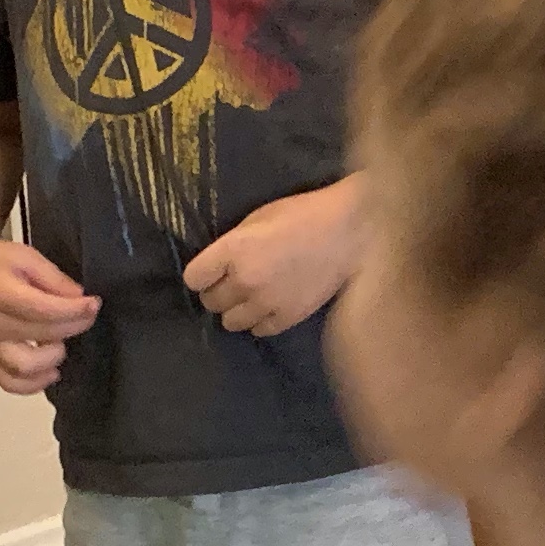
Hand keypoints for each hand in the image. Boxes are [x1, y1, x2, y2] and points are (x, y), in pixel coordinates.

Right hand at [0, 234, 98, 396]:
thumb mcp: (23, 256)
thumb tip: (79, 299)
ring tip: (62, 343)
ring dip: (51, 359)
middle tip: (87, 315)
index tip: (93, 303)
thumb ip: (53, 278)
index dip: (75, 310)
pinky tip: (50, 372)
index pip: (44, 310)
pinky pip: (8, 382)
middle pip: (41, 335)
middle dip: (73, 326)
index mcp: (0, 294)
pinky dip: (32, 384)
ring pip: (22, 368)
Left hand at [185, 183, 358, 338]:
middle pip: (210, 302)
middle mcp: (244, 280)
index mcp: (234, 249)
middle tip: (233, 281)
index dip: (201, 274)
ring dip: (237, 309)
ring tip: (252, 296)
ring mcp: (266, 302)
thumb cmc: (304, 215)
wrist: (350, 233)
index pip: (193, 278)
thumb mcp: (259, 218)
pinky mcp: (288, 318)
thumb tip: (217, 265)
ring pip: (230, 322)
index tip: (210, 271)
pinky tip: (270, 305)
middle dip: (218, 291)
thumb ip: (233, 243)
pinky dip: (260, 320)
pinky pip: (259, 330)